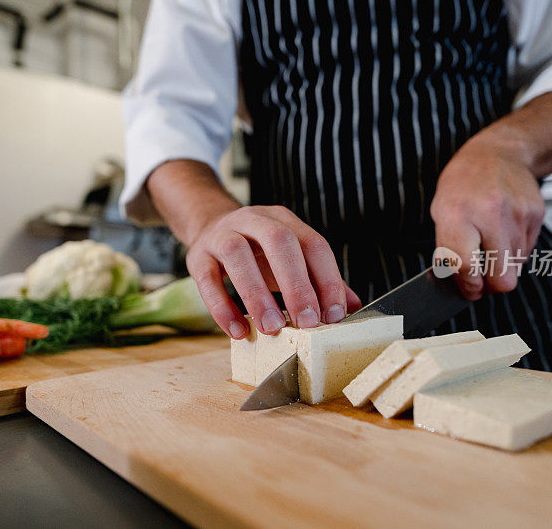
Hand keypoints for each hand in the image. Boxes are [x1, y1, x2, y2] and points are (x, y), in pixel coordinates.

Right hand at [186, 205, 360, 338]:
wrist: (210, 227)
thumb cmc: (258, 251)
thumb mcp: (291, 260)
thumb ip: (319, 280)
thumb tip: (353, 307)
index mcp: (285, 221)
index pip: (312, 244)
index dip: (326, 279)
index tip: (334, 315)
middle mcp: (254, 220)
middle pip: (278, 241)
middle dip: (296, 283)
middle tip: (307, 322)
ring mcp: (222, 235)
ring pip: (237, 255)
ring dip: (256, 294)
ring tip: (272, 328)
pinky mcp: (198, 256)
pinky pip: (207, 280)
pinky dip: (222, 307)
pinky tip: (238, 331)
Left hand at [430, 129, 544, 300]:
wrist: (497, 153)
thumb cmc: (462, 185)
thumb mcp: (441, 212)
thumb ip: (449, 251)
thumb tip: (464, 285)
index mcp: (456, 214)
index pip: (467, 267)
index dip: (469, 286)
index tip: (470, 290)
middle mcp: (489, 213)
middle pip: (502, 278)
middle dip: (491, 286)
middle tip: (482, 280)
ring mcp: (517, 214)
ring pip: (515, 267)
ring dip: (502, 265)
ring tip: (489, 245)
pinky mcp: (536, 214)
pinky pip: (527, 250)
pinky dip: (514, 250)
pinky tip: (502, 232)